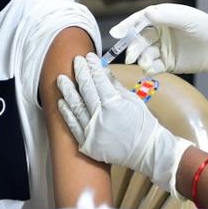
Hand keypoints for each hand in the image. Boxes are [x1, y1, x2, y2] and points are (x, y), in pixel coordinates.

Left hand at [56, 53, 192, 195]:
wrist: (146, 151)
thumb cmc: (143, 125)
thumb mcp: (133, 100)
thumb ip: (115, 85)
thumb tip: (103, 69)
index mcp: (114, 105)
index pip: (99, 80)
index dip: (92, 67)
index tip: (88, 57)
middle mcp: (100, 117)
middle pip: (85, 90)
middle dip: (80, 73)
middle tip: (75, 61)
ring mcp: (92, 132)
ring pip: (75, 106)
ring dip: (67, 91)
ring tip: (61, 79)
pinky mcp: (88, 144)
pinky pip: (73, 126)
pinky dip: (66, 113)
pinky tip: (62, 102)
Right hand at [111, 4, 207, 101]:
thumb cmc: (207, 28)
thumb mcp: (187, 19)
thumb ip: (167, 16)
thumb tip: (147, 13)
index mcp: (162, 16)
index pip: (139, 20)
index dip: (126, 26)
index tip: (115, 34)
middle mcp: (159, 32)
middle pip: (139, 39)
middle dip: (133, 47)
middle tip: (132, 56)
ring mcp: (162, 48)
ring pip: (145, 53)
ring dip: (142, 59)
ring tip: (146, 64)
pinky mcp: (167, 63)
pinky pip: (153, 66)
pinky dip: (149, 69)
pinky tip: (150, 70)